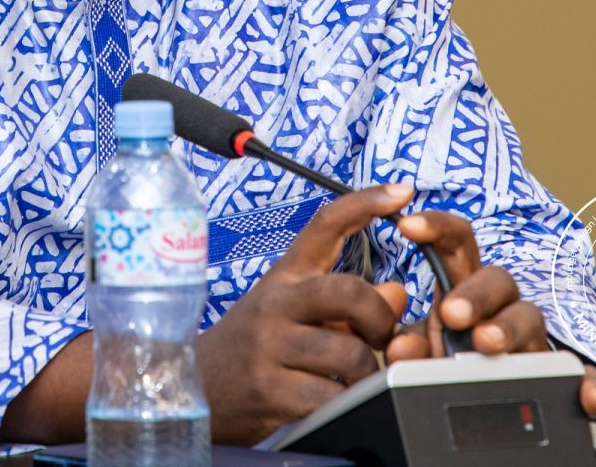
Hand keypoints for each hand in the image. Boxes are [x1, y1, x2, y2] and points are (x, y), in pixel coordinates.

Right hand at [198, 183, 414, 445]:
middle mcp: (276, 304)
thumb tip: (396, 292)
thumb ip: (346, 302)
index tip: (401, 192)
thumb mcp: (293, 312)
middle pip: (350, 292)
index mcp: (285, 278)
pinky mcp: (270, 391)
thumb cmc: (252, 346)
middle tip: (376, 338)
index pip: (325, 225)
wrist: (194, 385)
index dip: (365, 203)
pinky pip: (333, 397)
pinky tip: (332, 401)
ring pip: (351, 354)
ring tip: (352, 380)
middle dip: (380, 319)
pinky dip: (345, 403)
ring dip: (367, 373)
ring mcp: (270, 347)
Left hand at [386, 209, 595, 414]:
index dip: (436, 228)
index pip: (457, 242)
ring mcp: (530, 337)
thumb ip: (409, 343)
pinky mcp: (556, 374)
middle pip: (498, 280)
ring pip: (531, 320)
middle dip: (473, 294)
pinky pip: (578, 374)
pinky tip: (585, 396)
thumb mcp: (423, 346)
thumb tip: (400, 349)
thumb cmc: (449, 358)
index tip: (406, 226)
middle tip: (450, 314)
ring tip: (485, 343)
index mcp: (466, 285)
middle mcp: (502, 304)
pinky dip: (587, 383)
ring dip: (508, 329)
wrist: (478, 404)